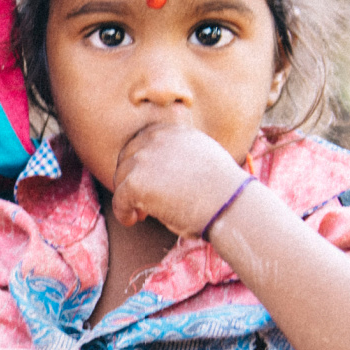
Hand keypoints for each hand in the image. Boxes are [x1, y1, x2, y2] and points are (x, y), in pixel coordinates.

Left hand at [106, 122, 250, 237]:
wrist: (230, 204)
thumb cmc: (222, 189)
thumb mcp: (202, 155)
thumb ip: (177, 153)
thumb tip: (158, 169)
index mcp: (173, 130)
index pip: (141, 142)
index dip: (141, 164)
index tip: (148, 180)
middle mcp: (156, 139)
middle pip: (127, 158)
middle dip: (131, 179)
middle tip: (142, 200)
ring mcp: (144, 159)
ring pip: (121, 179)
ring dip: (127, 196)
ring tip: (140, 212)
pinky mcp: (136, 183)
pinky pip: (119, 200)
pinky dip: (123, 213)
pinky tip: (134, 220)